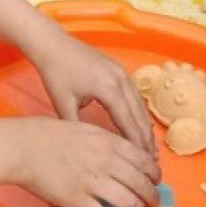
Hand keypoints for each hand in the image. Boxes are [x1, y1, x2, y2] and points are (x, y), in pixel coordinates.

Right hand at [13, 117, 159, 206]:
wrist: (22, 147)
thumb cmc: (45, 134)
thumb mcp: (80, 127)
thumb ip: (100, 140)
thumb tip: (113, 152)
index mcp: (106, 141)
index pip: (141, 158)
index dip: (153, 171)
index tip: (156, 178)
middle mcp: (105, 162)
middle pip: (140, 182)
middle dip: (151, 195)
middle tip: (153, 202)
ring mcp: (93, 182)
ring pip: (128, 202)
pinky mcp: (78, 201)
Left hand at [27, 27, 157, 158]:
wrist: (53, 45)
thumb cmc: (56, 73)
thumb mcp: (63, 103)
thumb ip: (77, 126)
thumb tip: (87, 148)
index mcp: (107, 89)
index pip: (127, 121)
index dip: (136, 143)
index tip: (143, 161)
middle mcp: (120, 80)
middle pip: (138, 114)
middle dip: (145, 138)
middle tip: (152, 161)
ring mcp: (122, 73)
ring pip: (139, 104)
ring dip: (145, 125)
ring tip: (150, 147)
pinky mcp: (119, 69)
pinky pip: (134, 94)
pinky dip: (139, 111)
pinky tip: (141, 124)